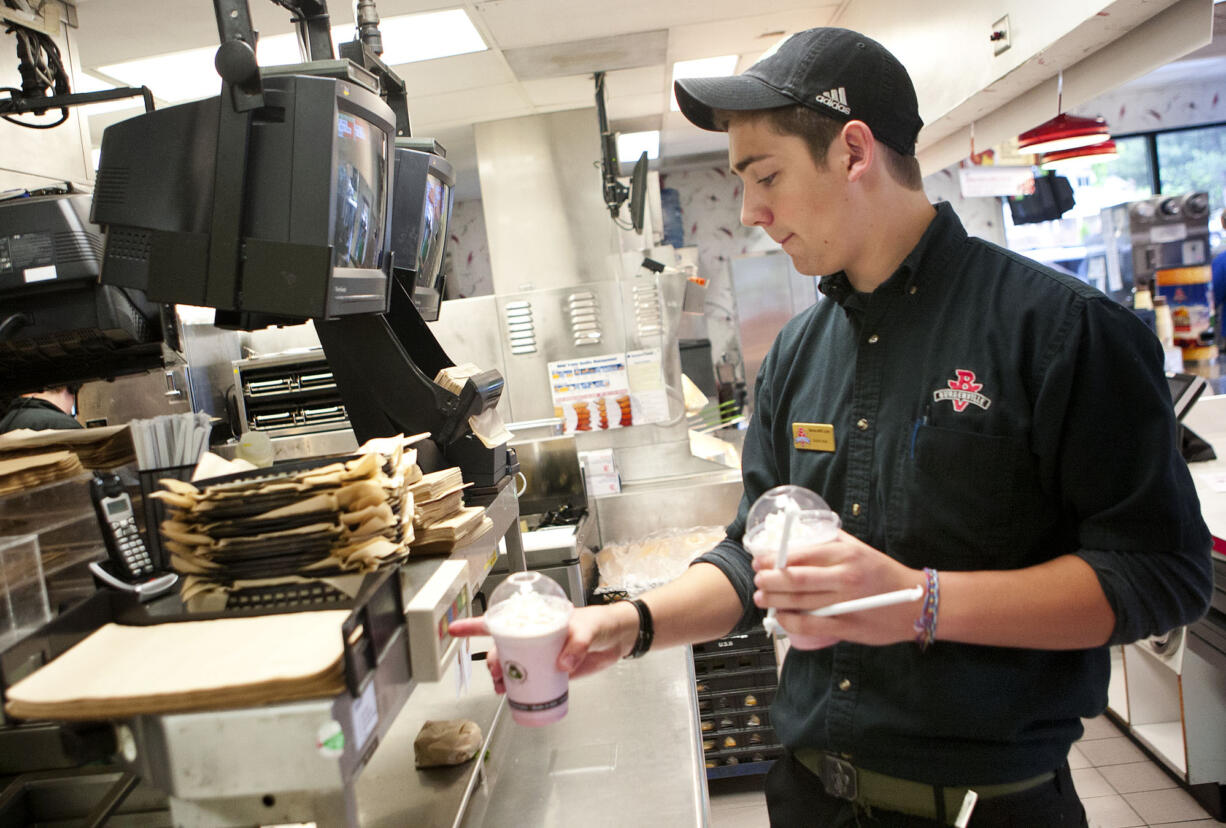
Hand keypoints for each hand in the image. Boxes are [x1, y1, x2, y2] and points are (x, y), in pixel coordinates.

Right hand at [447, 602, 638, 693]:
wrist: (619, 639)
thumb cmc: (601, 623)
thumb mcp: (588, 628)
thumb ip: (576, 644)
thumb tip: (561, 665)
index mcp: (536, 618)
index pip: (501, 619)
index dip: (475, 625)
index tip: (454, 630)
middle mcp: (534, 635)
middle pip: (503, 647)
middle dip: (493, 659)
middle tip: (497, 673)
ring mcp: (541, 654)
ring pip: (512, 665)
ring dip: (502, 676)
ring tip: (501, 688)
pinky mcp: (551, 671)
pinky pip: (529, 680)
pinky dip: (518, 689)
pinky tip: (512, 696)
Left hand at [752, 530, 922, 648]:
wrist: (915, 603)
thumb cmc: (883, 573)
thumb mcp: (859, 549)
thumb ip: (831, 542)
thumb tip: (796, 536)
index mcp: (846, 554)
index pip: (800, 554)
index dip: (774, 559)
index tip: (760, 560)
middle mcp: (845, 577)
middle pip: (795, 579)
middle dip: (768, 579)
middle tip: (757, 579)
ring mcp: (846, 603)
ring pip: (799, 602)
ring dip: (774, 600)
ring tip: (761, 597)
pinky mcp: (847, 626)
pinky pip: (811, 624)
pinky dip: (790, 621)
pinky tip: (781, 617)